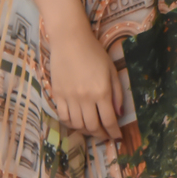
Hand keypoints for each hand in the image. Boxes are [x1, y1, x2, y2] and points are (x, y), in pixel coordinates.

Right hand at [47, 22, 123, 139]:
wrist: (70, 41)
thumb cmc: (94, 53)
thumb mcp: (111, 71)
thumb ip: (117, 93)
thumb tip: (119, 113)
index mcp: (101, 92)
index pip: (108, 120)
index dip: (114, 132)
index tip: (117, 137)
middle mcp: (85, 98)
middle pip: (93, 126)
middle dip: (101, 135)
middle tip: (105, 136)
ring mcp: (69, 97)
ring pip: (77, 125)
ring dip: (86, 131)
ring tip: (93, 130)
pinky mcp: (57, 95)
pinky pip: (63, 117)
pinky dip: (71, 124)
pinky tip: (77, 122)